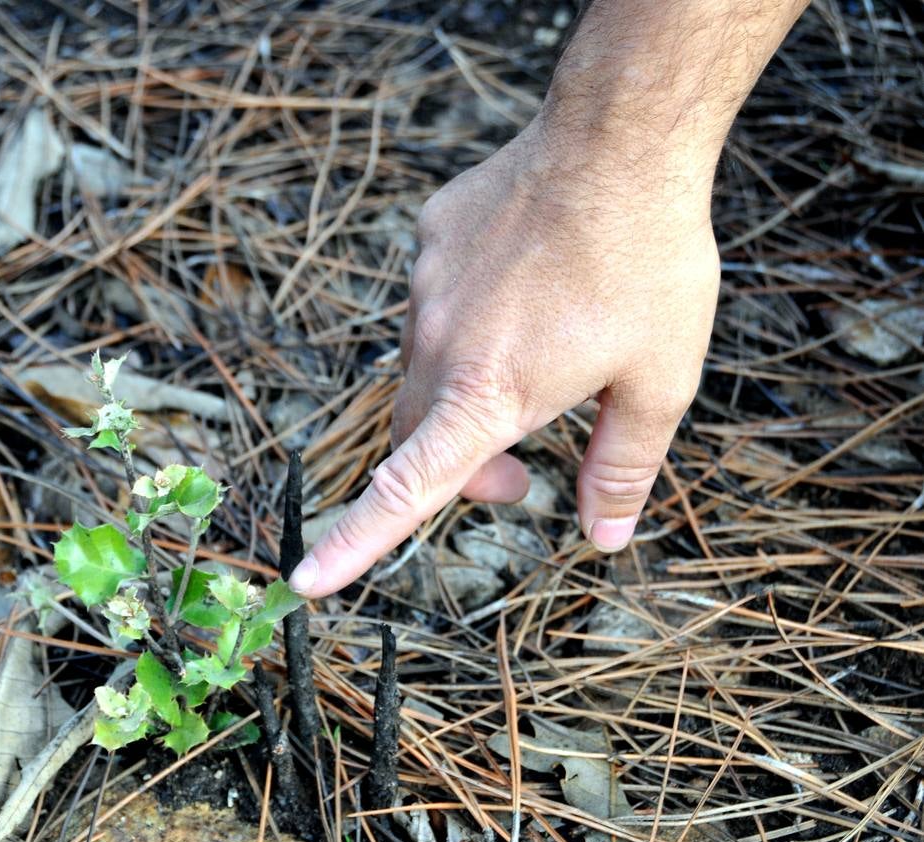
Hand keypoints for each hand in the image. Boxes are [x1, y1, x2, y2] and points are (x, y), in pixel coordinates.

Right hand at [289, 119, 720, 596]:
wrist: (619, 137)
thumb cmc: (650, 262)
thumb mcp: (660, 381)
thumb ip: (621, 469)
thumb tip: (601, 535)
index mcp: (487, 393)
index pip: (405, 488)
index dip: (353, 543)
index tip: (304, 581)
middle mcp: (439, 345)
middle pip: (415, 436)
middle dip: (458, 472)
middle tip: (522, 478)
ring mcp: (426, 288)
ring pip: (425, 367)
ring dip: (465, 392)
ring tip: (544, 358)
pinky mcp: (428, 241)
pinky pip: (435, 301)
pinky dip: (471, 318)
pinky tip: (527, 286)